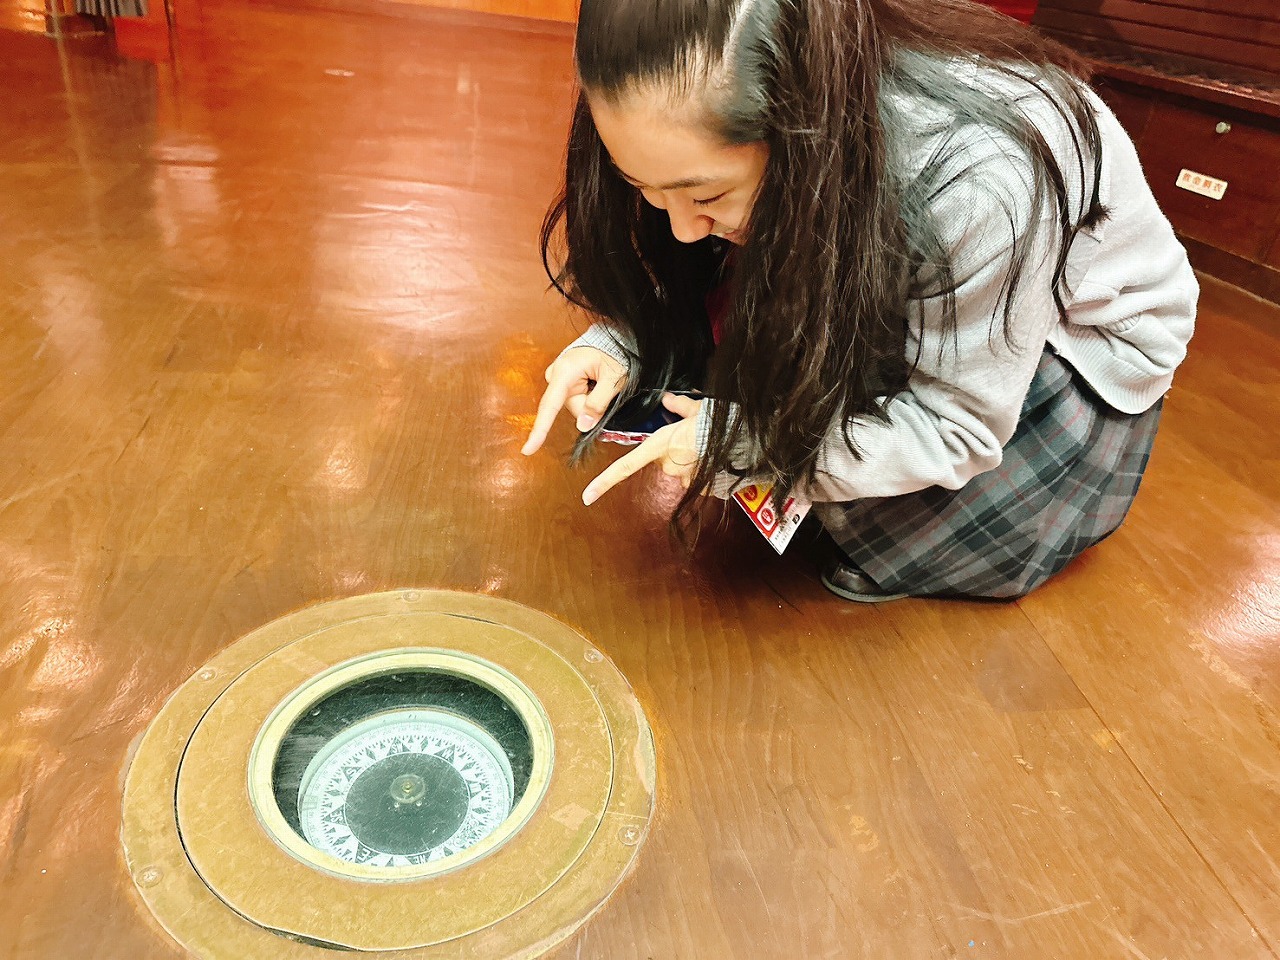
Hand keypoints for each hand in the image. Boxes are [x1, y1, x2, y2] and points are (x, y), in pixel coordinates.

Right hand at [521, 347, 627, 455]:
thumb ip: (598, 404)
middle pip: (570, 408)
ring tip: (600, 380)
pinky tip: (594, 382)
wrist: (613, 337)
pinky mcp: (563, 379)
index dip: (540, 430)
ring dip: (589, 400)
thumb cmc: (615, 352)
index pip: (550, 406)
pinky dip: (586, 395)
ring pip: (574, 405)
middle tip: (605, 388)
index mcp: (565, 371)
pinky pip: (574, 397)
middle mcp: (556, 373)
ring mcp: (558, 376)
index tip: (528, 449)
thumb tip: (583, 426)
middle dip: (589, 406)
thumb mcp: (614, 379)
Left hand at [582, 393, 704, 504]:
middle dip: (671, 450)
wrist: (741, 438)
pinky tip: (712, 457)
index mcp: (659, 445)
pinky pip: (696, 478)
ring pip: (679, 469)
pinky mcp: (701, 485)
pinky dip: (701, 469)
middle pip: (661, 460)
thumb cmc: (715, 422)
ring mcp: (684, 477)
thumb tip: (668, 399)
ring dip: (688, 459)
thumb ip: (677, 406)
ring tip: (704, 444)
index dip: (603, 482)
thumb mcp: (693, 408)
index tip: (587, 496)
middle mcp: (667, 464)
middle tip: (691, 435)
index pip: (624, 467)